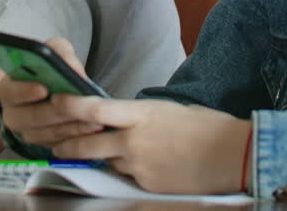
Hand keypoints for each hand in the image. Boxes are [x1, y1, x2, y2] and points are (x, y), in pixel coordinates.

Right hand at [0, 37, 103, 145]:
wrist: (54, 91)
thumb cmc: (50, 69)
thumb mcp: (54, 52)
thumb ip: (61, 53)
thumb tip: (71, 68)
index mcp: (8, 89)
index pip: (10, 92)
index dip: (25, 91)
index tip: (43, 89)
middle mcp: (12, 114)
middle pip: (32, 117)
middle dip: (58, 112)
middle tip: (79, 106)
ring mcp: (27, 133)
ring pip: (48, 134)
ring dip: (72, 127)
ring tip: (94, 120)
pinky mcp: (43, 145)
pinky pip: (59, 145)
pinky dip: (76, 138)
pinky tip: (92, 130)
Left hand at [49, 95, 251, 194]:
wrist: (232, 155)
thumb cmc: (206, 127)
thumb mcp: (167, 110)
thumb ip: (140, 115)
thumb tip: (122, 119)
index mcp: (141, 114)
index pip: (95, 109)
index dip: (70, 106)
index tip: (55, 101)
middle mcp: (135, 140)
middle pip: (87, 144)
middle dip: (66, 146)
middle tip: (54, 145)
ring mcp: (140, 166)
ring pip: (107, 162)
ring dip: (100, 159)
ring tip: (97, 154)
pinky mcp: (147, 185)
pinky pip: (128, 177)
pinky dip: (128, 172)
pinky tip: (142, 166)